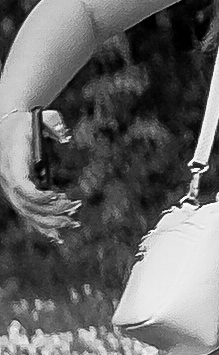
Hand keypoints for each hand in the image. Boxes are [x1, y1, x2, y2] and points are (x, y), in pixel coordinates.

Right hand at [0, 110, 75, 243]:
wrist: (8, 127)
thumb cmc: (27, 123)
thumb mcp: (40, 117)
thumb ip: (54, 124)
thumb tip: (64, 137)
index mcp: (12, 162)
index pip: (20, 185)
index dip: (37, 195)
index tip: (58, 194)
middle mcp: (8, 179)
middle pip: (25, 203)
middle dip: (49, 211)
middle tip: (74, 209)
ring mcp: (11, 188)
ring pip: (26, 212)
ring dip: (49, 222)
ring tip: (73, 223)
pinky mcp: (17, 193)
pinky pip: (27, 213)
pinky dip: (41, 226)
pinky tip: (57, 236)